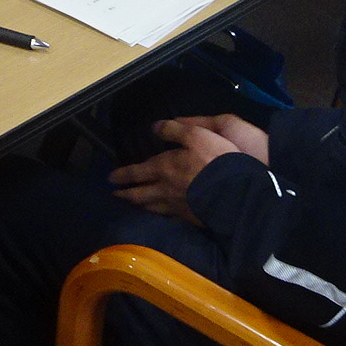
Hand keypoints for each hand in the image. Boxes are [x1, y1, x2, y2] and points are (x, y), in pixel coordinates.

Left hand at [107, 117, 265, 223]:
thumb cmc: (214, 160)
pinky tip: (159, 215)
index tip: (110, 179)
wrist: (235, 194)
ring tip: (133, 204)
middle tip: (115, 195)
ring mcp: (176, 207)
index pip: (136, 173)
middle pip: (139, 194)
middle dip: (125, 194)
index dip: (122, 175)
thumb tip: (153, 127)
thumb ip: (173, 130)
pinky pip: (167, 217)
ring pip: (151, 207)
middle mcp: (165, 190)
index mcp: (163, 168)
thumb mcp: (195, 135)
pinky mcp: (189, 218)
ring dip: (139, 205)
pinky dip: (158, 215)